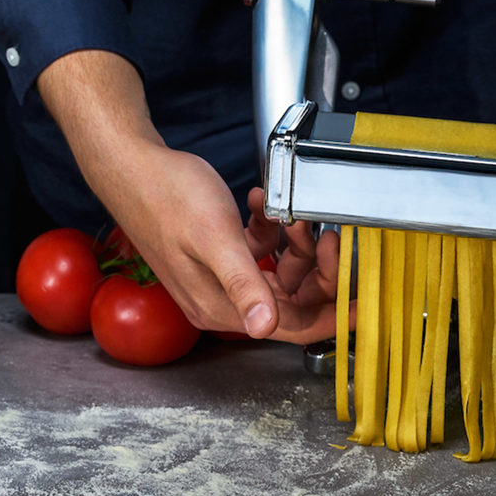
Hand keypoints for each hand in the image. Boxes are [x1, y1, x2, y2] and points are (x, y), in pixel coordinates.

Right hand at [36, 50, 340, 343]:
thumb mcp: (214, 239)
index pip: (291, 326)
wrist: (132, 167)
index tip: (363, 305)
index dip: (332, 315)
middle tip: (326, 233)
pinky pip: (260, 250)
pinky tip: (261, 204)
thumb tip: (265, 328)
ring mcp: (221, 276)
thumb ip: (243, 283)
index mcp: (220, 306)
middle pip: (291, 297)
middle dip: (314, 265)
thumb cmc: (165, 197)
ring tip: (287, 211)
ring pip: (280, 270)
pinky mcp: (220, 254)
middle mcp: (222, 299)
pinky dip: (268, 228)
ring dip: (291, 241)